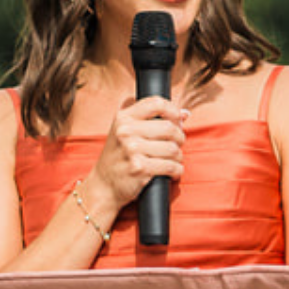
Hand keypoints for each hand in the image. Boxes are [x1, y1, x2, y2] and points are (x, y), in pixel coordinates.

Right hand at [83, 95, 188, 210]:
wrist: (104, 185)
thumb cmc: (119, 157)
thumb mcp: (126, 132)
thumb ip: (152, 120)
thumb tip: (185, 113)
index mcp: (123, 118)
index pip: (156, 103)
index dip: (173, 111)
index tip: (177, 120)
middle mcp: (126, 131)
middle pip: (170, 128)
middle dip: (179, 138)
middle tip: (175, 145)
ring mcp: (132, 150)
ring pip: (173, 149)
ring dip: (178, 157)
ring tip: (172, 161)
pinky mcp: (140, 168)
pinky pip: (172, 166)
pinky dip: (176, 171)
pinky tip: (171, 173)